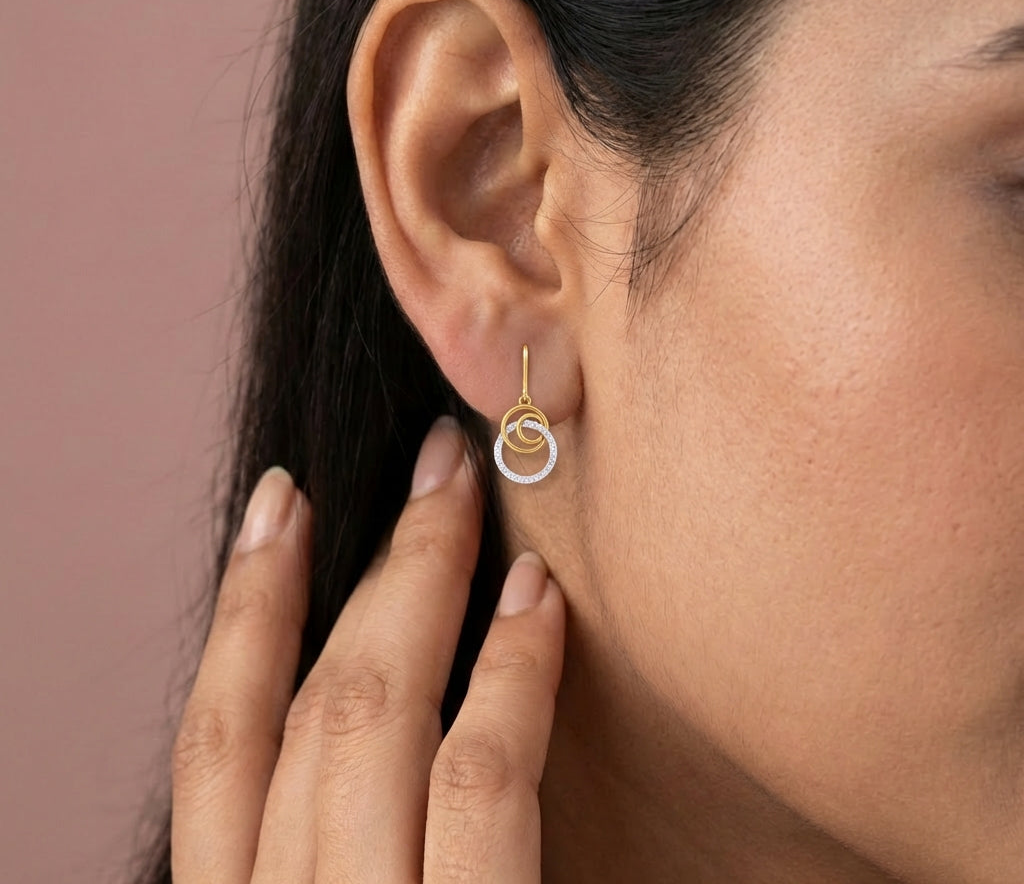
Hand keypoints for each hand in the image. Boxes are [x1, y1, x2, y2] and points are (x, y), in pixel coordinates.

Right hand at [170, 416, 565, 881]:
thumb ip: (357, 829)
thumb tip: (382, 676)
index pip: (218, 744)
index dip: (247, 609)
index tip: (282, 502)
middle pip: (309, 704)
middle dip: (363, 560)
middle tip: (428, 459)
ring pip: (372, 711)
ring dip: (424, 577)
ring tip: (466, 488)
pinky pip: (476, 775)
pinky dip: (509, 671)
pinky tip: (540, 597)